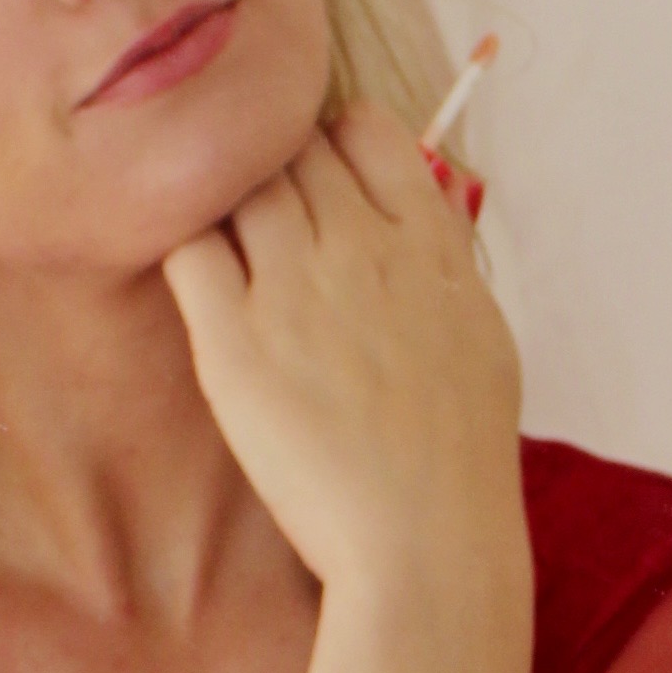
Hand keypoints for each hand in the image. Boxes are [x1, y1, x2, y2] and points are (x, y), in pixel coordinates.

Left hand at [161, 102, 524, 610]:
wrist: (429, 542)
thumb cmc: (463, 452)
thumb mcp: (483, 330)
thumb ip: (447, 254)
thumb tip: (427, 193)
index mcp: (428, 244)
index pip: (365, 130)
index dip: (335, 142)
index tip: (323, 176)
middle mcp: (361, 250)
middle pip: (291, 152)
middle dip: (274, 172)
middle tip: (267, 226)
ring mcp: (294, 291)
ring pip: (237, 190)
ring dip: (228, 208)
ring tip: (235, 260)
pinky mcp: (234, 344)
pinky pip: (188, 254)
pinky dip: (189, 253)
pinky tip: (201, 291)